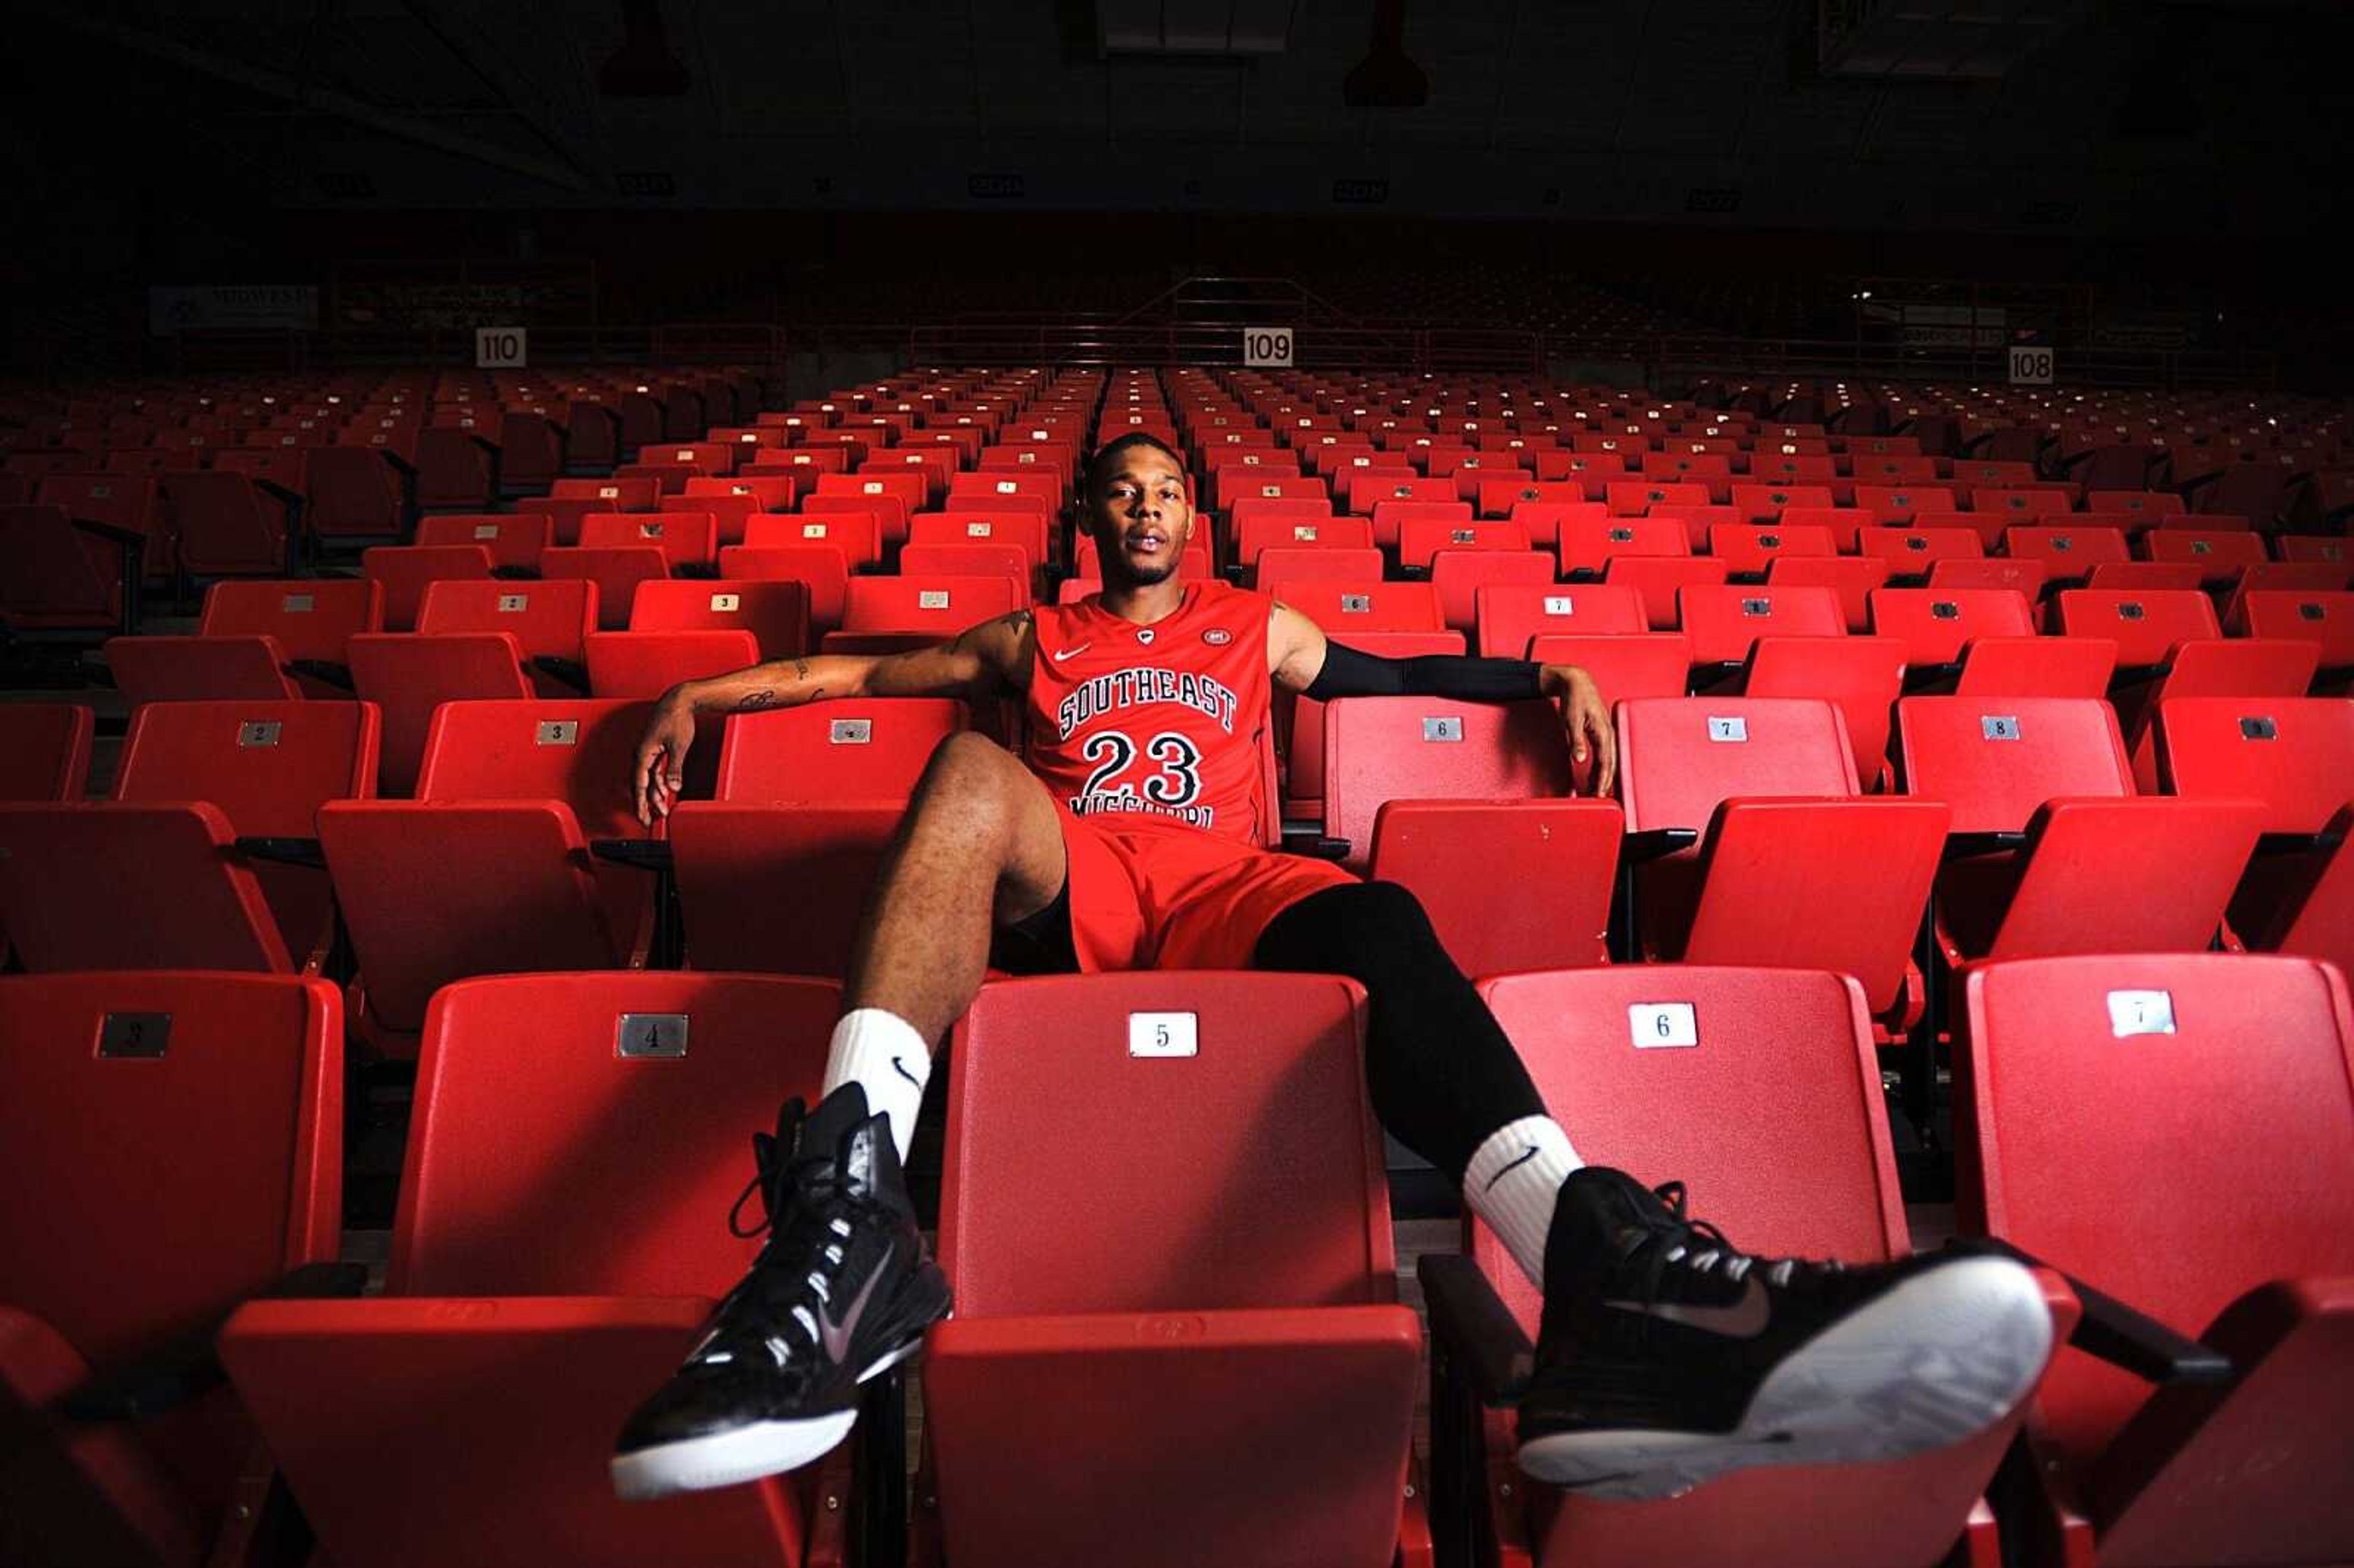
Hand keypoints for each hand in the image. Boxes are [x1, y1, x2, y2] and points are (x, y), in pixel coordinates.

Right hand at [632, 696, 695, 824]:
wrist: (679, 700)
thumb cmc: (677, 718)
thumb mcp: (678, 746)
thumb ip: (674, 768)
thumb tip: (672, 787)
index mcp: (643, 753)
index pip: (639, 785)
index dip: (640, 804)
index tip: (643, 818)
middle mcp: (641, 753)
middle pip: (640, 785)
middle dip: (645, 804)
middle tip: (649, 821)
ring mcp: (647, 751)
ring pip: (648, 779)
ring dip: (654, 795)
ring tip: (661, 810)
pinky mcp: (655, 749)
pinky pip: (653, 771)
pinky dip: (658, 783)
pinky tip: (664, 792)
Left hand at [1540, 665, 1614, 796]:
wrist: (1576, 681)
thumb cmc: (1574, 698)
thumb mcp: (1571, 719)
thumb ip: (1576, 740)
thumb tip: (1579, 759)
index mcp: (1603, 731)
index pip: (1606, 762)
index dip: (1602, 780)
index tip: (1598, 794)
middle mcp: (1608, 733)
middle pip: (1610, 764)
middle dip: (1605, 783)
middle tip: (1597, 799)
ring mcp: (1605, 733)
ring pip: (1608, 761)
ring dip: (1602, 777)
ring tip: (1596, 792)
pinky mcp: (1600, 733)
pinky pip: (1603, 755)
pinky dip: (1599, 767)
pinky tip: (1593, 777)